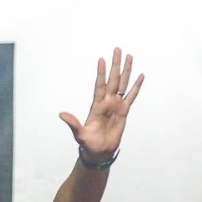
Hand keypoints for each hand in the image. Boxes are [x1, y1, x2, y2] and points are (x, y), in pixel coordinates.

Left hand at [60, 47, 144, 164]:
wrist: (99, 152)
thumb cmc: (88, 144)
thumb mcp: (79, 134)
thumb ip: (72, 123)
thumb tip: (61, 114)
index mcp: (96, 106)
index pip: (99, 85)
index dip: (101, 73)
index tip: (101, 59)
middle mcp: (107, 102)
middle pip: (113, 79)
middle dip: (115, 65)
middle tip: (117, 49)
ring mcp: (116, 106)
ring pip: (123, 84)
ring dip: (126, 70)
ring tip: (129, 56)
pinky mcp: (124, 112)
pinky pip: (132, 96)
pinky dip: (137, 86)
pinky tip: (141, 76)